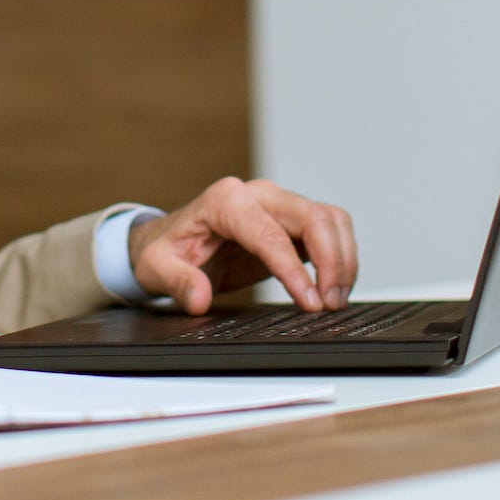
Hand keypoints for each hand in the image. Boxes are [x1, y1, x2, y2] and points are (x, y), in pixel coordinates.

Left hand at [127, 177, 356, 313]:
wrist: (170, 241)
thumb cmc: (165, 250)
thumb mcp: (157, 268)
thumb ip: (178, 282)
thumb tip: (199, 298)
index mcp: (226, 201)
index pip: (271, 235)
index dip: (295, 271)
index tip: (309, 302)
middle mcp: (258, 195)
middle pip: (314, 218)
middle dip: (332, 262)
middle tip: (329, 304)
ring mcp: (278, 205)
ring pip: (330, 220)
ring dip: (342, 259)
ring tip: (335, 300)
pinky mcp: (291, 222)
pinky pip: (329, 229)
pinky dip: (341, 256)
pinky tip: (334, 287)